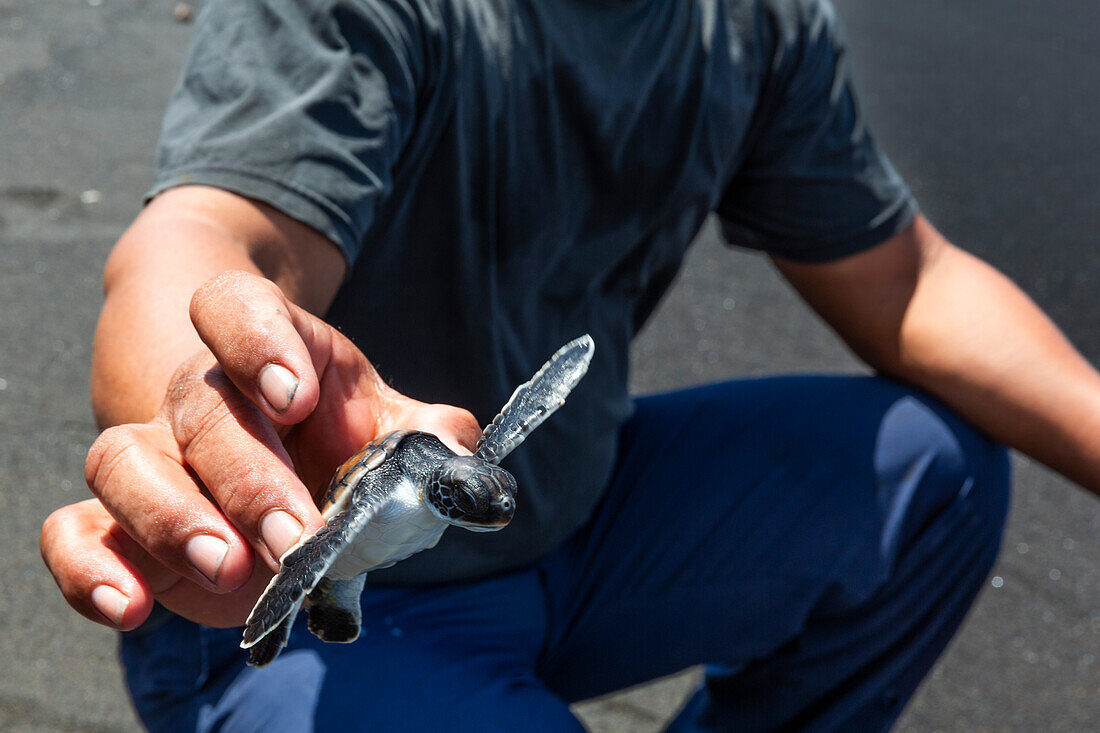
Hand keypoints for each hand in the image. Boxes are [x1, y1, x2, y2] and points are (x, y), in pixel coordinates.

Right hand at [41, 271, 480, 629]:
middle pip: (201, 407)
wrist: (276, 465)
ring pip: (120, 459)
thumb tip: (460, 451)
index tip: (293, 395)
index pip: (235, 307)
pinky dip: (92, 569)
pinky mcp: (119, 522)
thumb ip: (426, 434)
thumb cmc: (333, 437)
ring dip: (171, 517)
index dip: (257, 341)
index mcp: (268, 349)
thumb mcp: (386, 424)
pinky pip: (74, 532)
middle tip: (295, 537)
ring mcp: (153, 454)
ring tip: (229, 567)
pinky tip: (132, 607)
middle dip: (249, 477)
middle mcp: (202, 395)